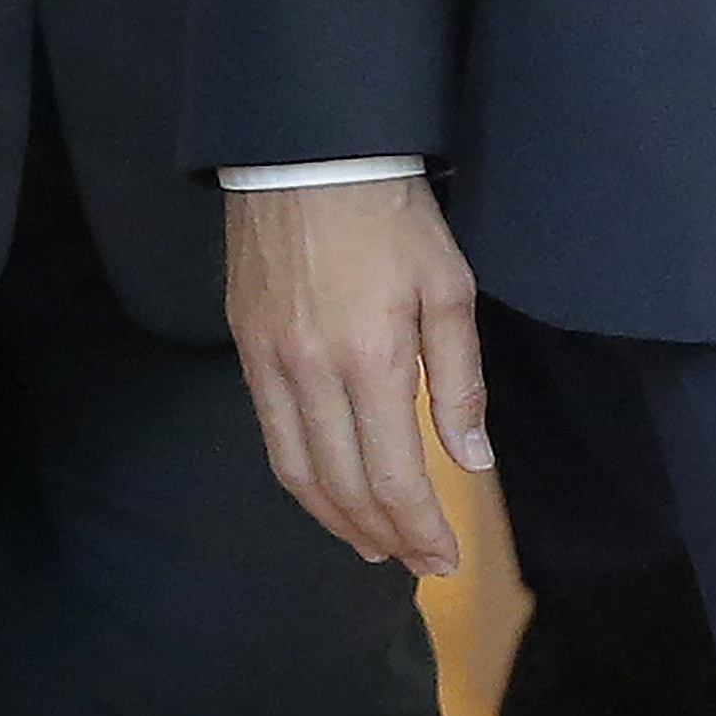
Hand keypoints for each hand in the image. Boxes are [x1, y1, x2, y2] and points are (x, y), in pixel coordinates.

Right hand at [226, 177, 491, 574]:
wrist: (307, 151)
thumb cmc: (392, 214)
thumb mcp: (449, 289)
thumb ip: (459, 381)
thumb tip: (470, 461)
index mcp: (373, 360)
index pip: (394, 478)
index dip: (421, 529)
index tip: (445, 559)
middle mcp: (312, 372)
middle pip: (343, 487)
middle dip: (384, 536)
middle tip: (416, 563)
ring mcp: (270, 360)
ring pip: (297, 471)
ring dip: (336, 519)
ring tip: (372, 543)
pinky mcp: (244, 344)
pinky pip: (269, 432)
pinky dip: (300, 476)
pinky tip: (326, 487)